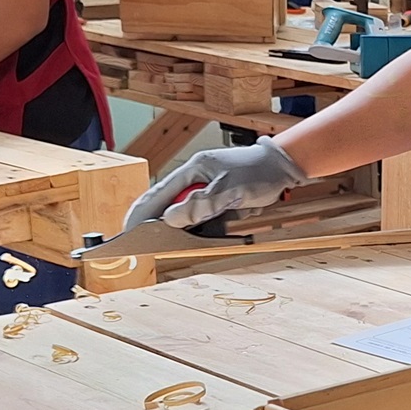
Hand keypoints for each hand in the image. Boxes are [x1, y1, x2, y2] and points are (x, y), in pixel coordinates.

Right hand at [123, 138, 307, 229]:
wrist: (282, 168)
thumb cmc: (257, 172)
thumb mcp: (229, 189)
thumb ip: (201, 204)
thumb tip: (170, 220)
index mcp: (192, 169)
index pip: (159, 193)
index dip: (142, 212)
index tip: (128, 230)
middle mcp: (196, 179)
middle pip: (170, 205)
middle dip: (163, 224)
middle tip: (150, 242)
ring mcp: (207, 190)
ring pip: (189, 214)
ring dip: (191, 227)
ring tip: (190, 235)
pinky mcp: (219, 200)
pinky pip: (206, 217)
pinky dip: (210, 226)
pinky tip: (218, 224)